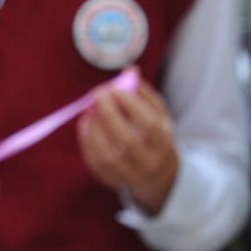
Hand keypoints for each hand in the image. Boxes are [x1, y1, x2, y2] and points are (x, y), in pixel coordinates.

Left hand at [77, 76, 179, 214]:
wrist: (156, 173)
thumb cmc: (153, 134)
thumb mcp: (157, 114)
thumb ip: (143, 93)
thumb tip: (129, 70)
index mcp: (164, 143)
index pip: (149, 124)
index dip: (131, 105)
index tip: (115, 88)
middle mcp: (149, 162)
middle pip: (129, 141)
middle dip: (110, 115)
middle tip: (98, 93)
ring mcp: (130, 175)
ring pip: (109, 155)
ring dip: (95, 128)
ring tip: (91, 109)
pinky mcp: (112, 180)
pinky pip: (95, 163)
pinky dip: (87, 141)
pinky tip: (86, 123)